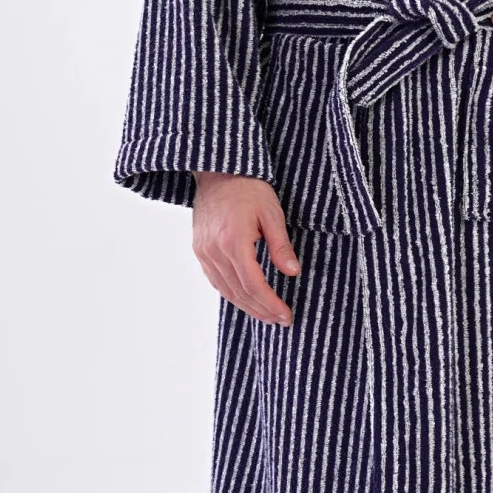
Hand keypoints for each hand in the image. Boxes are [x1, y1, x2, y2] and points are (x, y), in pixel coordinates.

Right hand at [191, 173, 298, 325]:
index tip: (286, 315)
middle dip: (262, 310)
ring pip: (226, 290)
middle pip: (239, 293)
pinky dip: (231, 294)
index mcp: (233, 242)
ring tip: (266, 316)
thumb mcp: (272, 213)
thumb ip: (281, 246)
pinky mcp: (199, 250)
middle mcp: (214, 251)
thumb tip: (292, 273)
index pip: (254, 285)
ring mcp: (203, 252)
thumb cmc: (248, 188)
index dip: (271, 304)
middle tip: (280, 321)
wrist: (218, 171)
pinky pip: (215, 280)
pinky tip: (246, 299)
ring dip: (247, 306)